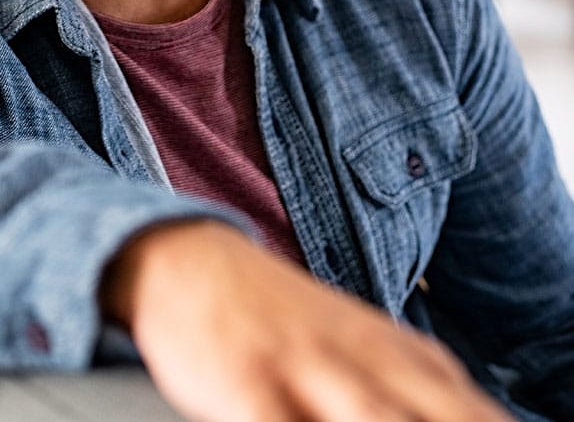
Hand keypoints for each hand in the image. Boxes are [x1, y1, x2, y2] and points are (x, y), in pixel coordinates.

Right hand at [100, 221, 510, 421]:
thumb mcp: (361, 343)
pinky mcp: (249, 386)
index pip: (472, 410)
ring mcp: (306, 370)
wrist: (184, 259)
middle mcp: (362, 359)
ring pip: (378, 420)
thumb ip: (417, 384)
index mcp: (396, 352)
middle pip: (443, 413)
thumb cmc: (277, 318)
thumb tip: (480, 416)